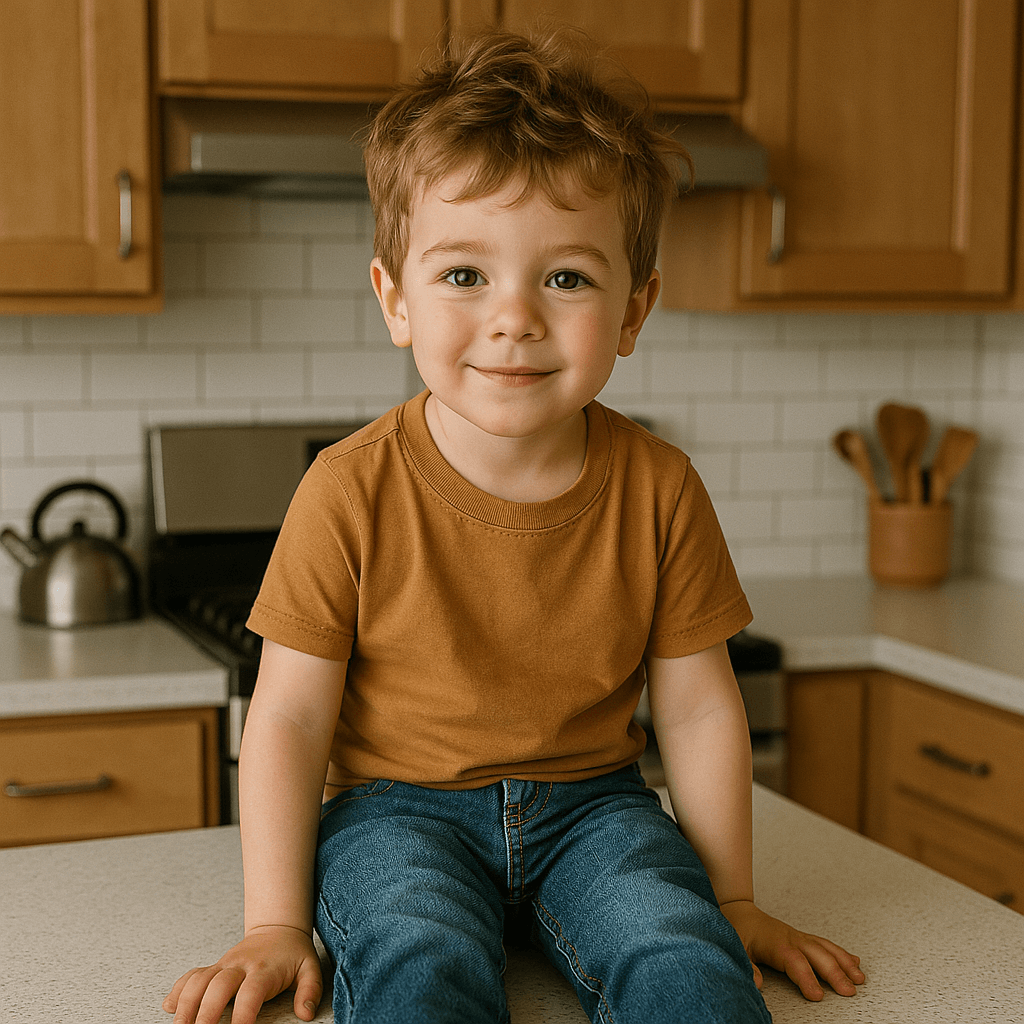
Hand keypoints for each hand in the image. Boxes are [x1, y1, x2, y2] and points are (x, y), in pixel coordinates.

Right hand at [163, 925, 322, 1023]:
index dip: (243, 1012)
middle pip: (219, 985)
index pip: (252, 991)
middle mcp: (240, 965)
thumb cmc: (293, 953)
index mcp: (265, 968)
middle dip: (207, 1011)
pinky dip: (178, 989)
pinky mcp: (213, 966)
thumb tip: (305, 1013)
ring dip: (186, 1003)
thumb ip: (310, 990)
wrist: (277, 928)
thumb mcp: (310, 968)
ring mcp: (224, 964)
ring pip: (200, 979)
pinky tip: (169, 1007)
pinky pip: (192, 975)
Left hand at [719, 900, 864, 1000]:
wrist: (739, 911)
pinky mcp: (802, 937)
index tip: (816, 996)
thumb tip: (756, 983)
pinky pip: (825, 944)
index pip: (795, 962)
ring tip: (859, 978)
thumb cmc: (738, 929)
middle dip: (835, 973)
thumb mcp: (735, 947)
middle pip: (817, 955)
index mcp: (777, 943)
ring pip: (826, 949)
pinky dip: (841, 953)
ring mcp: (799, 937)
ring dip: (844, 963)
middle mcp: (792, 939)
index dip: (807, 979)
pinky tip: (854, 962)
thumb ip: (747, 966)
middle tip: (849, 991)